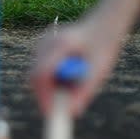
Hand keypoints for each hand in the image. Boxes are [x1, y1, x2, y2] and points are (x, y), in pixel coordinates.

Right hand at [31, 0, 139, 117]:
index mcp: (62, 44)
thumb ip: (84, 92)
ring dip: (49, 85)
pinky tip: (68, 70)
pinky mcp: (41, 44)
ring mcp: (42, 42)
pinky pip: (40, 66)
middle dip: (45, 94)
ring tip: (73, 82)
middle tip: (58, 109)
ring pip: (37, 72)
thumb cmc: (104, 47)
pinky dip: (51, 76)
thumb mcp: (98, 72)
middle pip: (35, 75)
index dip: (44, 97)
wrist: (104, 24)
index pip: (42, 74)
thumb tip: (71, 113)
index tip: (51, 114)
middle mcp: (47, 41)